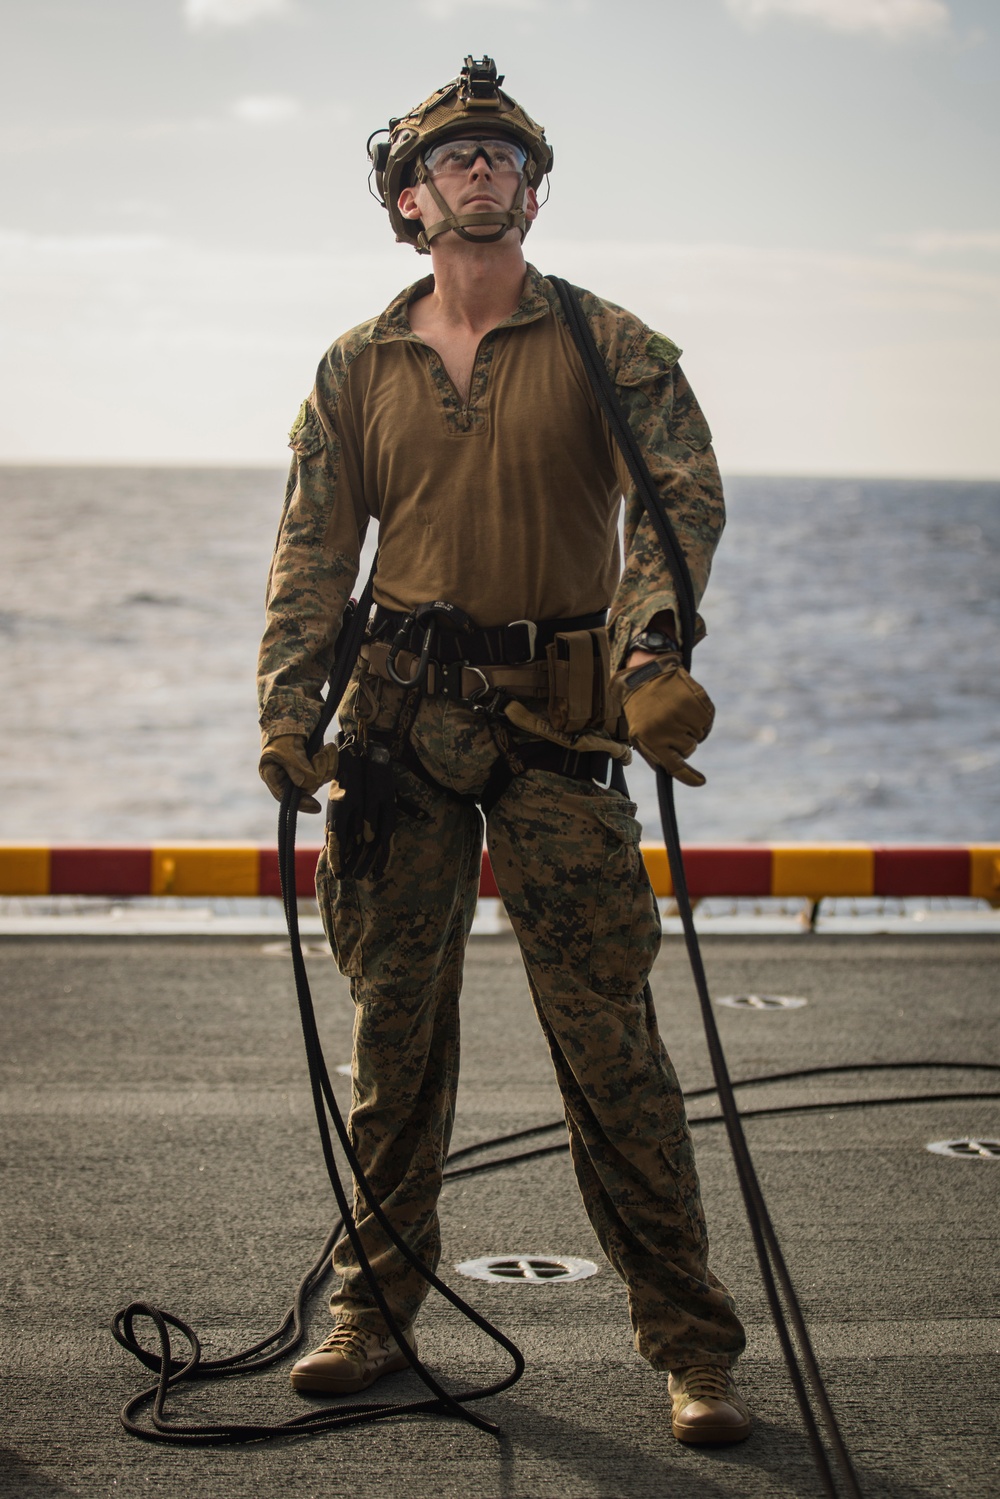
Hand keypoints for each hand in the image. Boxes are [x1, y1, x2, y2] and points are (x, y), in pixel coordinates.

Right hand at [259, 734, 338, 812]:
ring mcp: (303, 769)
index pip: (284, 796)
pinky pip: (329, 769)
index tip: (316, 807)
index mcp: (273, 774)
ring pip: (320, 779)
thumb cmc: (283, 727)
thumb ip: (296, 767)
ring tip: (324, 749)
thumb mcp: (286, 748)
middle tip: (318, 756)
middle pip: (307, 788)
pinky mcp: (316, 762)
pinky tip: (329, 747)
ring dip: (326, 764)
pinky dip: (332, 759)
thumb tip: (307, 784)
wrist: (296, 707)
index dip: (300, 803)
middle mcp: (288, 775)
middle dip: (317, 772)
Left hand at [612, 655, 713, 786]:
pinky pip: (708, 720)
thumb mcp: (638, 734)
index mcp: (650, 739)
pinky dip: (701, 717)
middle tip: (671, 725)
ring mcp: (683, 714)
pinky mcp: (696, 701)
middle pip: (689, 750)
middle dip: (683, 741)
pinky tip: (687, 706)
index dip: (689, 777)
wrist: (645, 675)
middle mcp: (667, 728)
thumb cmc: (641, 710)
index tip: (700, 782)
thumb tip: (673, 772)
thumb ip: (654, 755)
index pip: (674, 766)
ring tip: (676, 712)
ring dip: (692, 728)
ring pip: (700, 735)